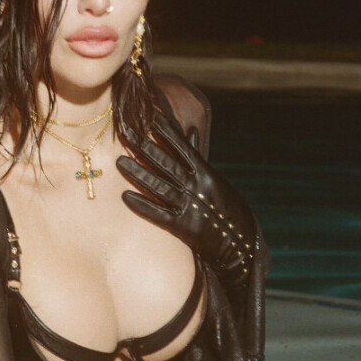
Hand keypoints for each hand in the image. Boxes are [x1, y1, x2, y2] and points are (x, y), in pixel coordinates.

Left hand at [117, 110, 256, 289]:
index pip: (182, 147)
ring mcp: (189, 207)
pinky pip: (159, 215)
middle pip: (167, 164)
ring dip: (138, 174)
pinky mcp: (183, 227)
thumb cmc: (227, 206)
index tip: (150, 117)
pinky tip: (126, 197)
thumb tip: (190, 130)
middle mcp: (197, 187)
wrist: (240, 243)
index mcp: (206, 173)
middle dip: (145, 149)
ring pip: (159, 187)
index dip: (166, 132)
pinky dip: (142, 206)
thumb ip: (198, 155)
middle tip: (126, 135)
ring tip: (120, 163)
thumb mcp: (216, 177)